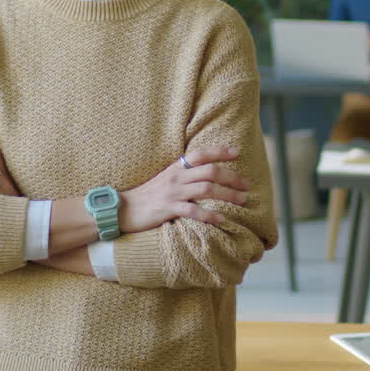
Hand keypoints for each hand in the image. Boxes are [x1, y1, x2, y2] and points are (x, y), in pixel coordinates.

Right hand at [119, 146, 249, 232]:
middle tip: (246, 184)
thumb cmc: (147, 195)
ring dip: (227, 194)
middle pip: (209, 171)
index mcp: (176, 167)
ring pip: (206, 189)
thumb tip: (205, 174)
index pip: (200, 153)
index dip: (219, 151)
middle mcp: (176, 177)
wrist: (123, 208)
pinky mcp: (168, 209)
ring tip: (241, 200)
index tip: (237, 153)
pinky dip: (209, 215)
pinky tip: (222, 219)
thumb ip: (183, 175)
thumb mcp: (165, 179)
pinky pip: (193, 211)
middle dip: (231, 176)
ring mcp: (172, 193)